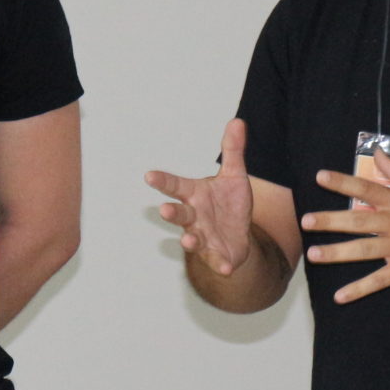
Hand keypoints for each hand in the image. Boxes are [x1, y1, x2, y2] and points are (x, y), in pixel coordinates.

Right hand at [146, 118, 256, 275]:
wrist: (239, 237)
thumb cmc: (229, 205)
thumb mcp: (234, 176)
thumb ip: (233, 151)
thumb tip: (237, 122)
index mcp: (195, 195)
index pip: (176, 185)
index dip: (163, 181)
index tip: (149, 175)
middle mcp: (194, 217)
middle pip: (180, 213)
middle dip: (172, 212)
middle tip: (164, 209)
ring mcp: (203, 237)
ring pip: (192, 239)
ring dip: (189, 240)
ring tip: (188, 240)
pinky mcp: (217, 255)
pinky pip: (217, 261)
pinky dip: (220, 264)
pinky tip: (225, 267)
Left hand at [304, 150, 389, 302]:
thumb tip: (377, 152)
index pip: (366, 188)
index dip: (342, 182)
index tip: (319, 177)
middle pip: (359, 220)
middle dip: (331, 220)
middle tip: (306, 221)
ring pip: (364, 250)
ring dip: (337, 253)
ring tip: (313, 254)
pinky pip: (378, 280)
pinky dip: (359, 289)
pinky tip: (340, 296)